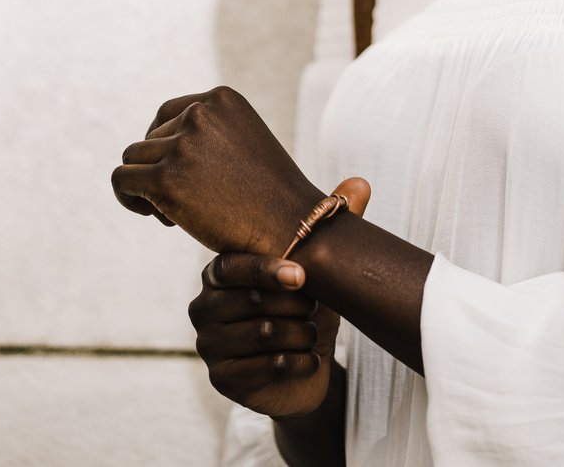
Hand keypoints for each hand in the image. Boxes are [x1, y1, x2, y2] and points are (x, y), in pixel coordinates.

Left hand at [112, 85, 325, 255]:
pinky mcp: (167, 179)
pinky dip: (128, 197)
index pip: (168, 114)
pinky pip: (122, 180)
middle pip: (150, 138)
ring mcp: (183, 145)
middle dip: (162, 169)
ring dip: (147, 186)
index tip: (183, 173)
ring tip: (176, 212)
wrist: (291, 227)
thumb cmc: (268, 194)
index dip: (168, 145)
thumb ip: (206, 133)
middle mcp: (200, 113)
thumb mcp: (241, 142)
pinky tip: (154, 214)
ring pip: (133, 158)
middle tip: (187, 201)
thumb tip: (154, 145)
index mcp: (221, 99)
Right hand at [189, 184, 367, 420]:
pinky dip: (299, 362)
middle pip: (251, 301)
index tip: (303, 275)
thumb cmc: (306, 305)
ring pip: (262, 334)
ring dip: (302, 333)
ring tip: (313, 331)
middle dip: (295, 305)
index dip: (267, 269)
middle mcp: (203, 307)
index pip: (232, 266)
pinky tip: (311, 357)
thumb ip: (329, 224)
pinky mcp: (221, 380)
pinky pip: (266, 368)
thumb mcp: (317, 266)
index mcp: (218, 273)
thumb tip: (360, 183)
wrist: (307, 363)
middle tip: (314, 308)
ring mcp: (208, 345)